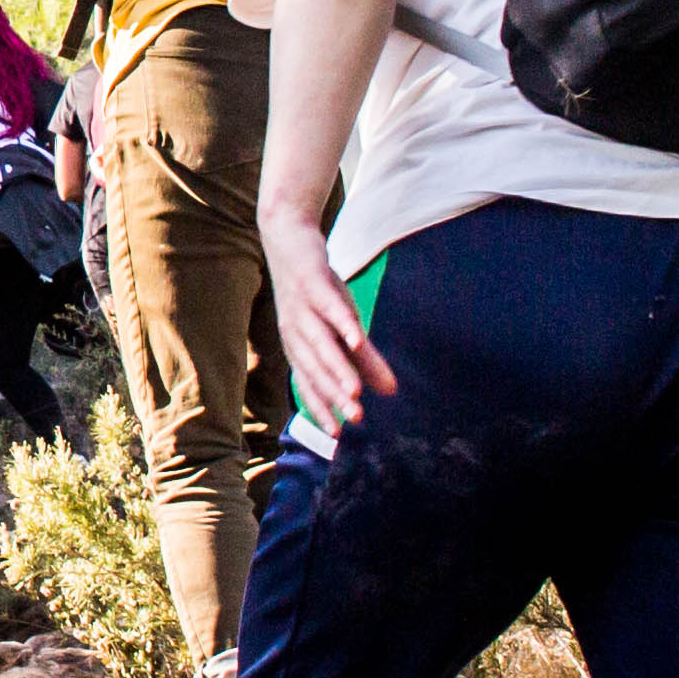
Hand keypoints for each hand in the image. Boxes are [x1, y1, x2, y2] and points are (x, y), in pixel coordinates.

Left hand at [262, 212, 395, 451]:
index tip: (338, 437)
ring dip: (338, 367)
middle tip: (356, 419)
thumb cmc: (316, 292)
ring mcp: (302, 308)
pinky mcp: (312, 283)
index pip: (310, 384)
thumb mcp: (343, 327)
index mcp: (301, 348)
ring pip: (321, 343)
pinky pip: (329, 306)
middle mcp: (297, 333)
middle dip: (335, 395)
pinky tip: (357, 338)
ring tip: (356, 391)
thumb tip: (390, 392)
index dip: (322, 408)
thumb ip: (365, 360)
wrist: (288, 240)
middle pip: (316, 369)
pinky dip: (342, 322)